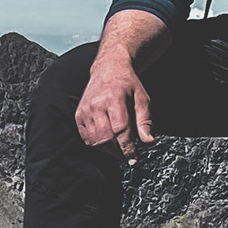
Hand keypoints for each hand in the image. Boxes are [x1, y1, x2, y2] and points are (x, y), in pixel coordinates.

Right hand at [76, 44, 156, 159]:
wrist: (107, 69)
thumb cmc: (127, 84)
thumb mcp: (142, 98)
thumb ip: (145, 120)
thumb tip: (148, 141)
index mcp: (114, 99)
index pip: (120, 130)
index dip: (127, 147)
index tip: (134, 158)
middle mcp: (96, 105)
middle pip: (106, 138)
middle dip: (118, 152)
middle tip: (128, 157)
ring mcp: (85, 110)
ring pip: (95, 140)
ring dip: (108, 151)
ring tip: (119, 150)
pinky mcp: (79, 115)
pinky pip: (86, 138)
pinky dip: (97, 145)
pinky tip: (107, 143)